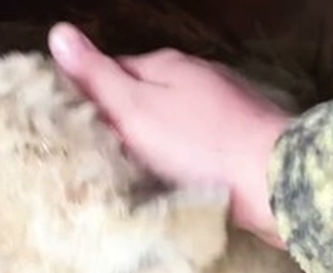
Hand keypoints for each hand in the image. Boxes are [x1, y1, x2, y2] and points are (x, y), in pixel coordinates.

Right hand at [48, 23, 290, 247]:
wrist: (273, 181)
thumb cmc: (197, 145)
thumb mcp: (134, 109)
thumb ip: (97, 76)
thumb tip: (59, 32)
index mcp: (166, 64)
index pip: (112, 71)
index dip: (90, 99)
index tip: (75, 130)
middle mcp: (197, 76)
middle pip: (144, 95)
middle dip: (124, 121)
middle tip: (101, 158)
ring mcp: (224, 105)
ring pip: (173, 119)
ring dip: (155, 140)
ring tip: (136, 172)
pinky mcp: (242, 137)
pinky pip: (198, 141)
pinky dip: (184, 156)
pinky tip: (177, 178)